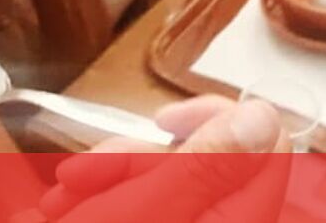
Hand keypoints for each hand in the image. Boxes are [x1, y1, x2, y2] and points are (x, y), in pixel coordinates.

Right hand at [38, 96, 291, 222]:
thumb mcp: (141, 212)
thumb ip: (205, 165)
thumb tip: (263, 113)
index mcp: (235, 222)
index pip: (266, 143)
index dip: (214, 118)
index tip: (161, 121)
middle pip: (201, 159)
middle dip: (132, 158)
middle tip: (78, 177)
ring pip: (159, 180)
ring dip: (102, 181)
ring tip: (59, 206)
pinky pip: (133, 203)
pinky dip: (95, 202)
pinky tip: (60, 213)